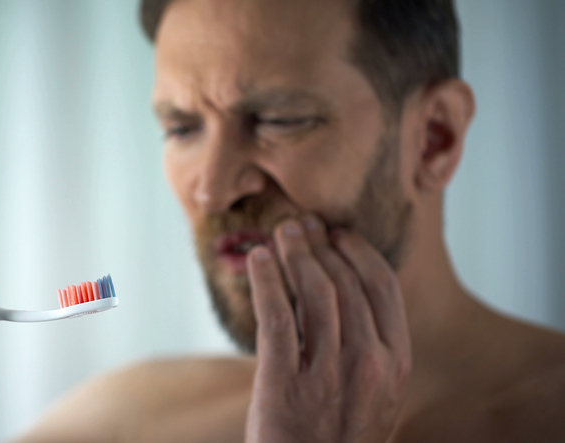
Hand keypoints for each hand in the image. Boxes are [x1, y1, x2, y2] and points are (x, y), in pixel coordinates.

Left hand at [245, 215, 410, 442]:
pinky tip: (259, 260)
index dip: (358, 252)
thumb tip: (347, 291)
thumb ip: (371, 349)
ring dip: (295, 254)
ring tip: (282, 233)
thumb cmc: (340, 437)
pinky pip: (276, 317)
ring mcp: (326, 373)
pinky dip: (266, 281)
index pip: (383, 287)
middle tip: (301, 225)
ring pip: (314, 292)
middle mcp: (368, 363)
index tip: (337, 234)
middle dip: (320, 246)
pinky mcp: (283, 382)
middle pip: (345, 282)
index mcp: (396, 362)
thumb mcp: (376, 397)